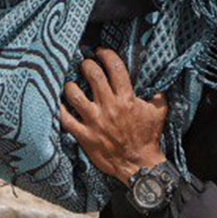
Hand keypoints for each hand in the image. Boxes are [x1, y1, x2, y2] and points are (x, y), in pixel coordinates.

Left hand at [59, 48, 168, 181]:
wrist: (139, 164)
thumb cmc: (148, 138)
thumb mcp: (159, 113)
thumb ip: (158, 95)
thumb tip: (157, 83)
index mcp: (127, 98)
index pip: (115, 67)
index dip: (106, 54)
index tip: (100, 52)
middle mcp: (109, 106)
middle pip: (92, 74)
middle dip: (87, 65)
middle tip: (85, 65)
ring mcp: (94, 121)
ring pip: (74, 94)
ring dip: (71, 85)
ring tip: (71, 84)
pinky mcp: (84, 135)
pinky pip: (65, 119)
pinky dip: (59, 109)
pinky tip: (57, 103)